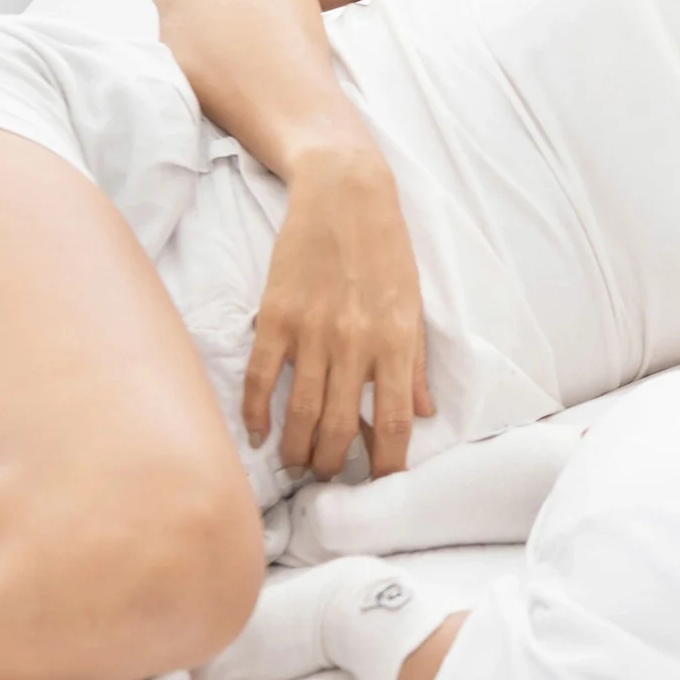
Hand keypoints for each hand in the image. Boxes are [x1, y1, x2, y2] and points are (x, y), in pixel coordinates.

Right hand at [243, 144, 434, 478]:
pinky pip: (262, 377)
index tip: (381, 485)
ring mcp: (312, 332)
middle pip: (338, 426)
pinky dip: (256, 413)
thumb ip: (415, 362)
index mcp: (395, 342)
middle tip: (326, 479)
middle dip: (332, 463)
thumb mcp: (413, 305)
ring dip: (297, 448)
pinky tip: (259, 435)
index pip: (391, 422)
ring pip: (300, 411)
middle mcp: (354, 344)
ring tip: (296, 467)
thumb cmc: (386, 250)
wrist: (345, 194)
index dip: (386, 463)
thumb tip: (423, 413)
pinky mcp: (276, 317)